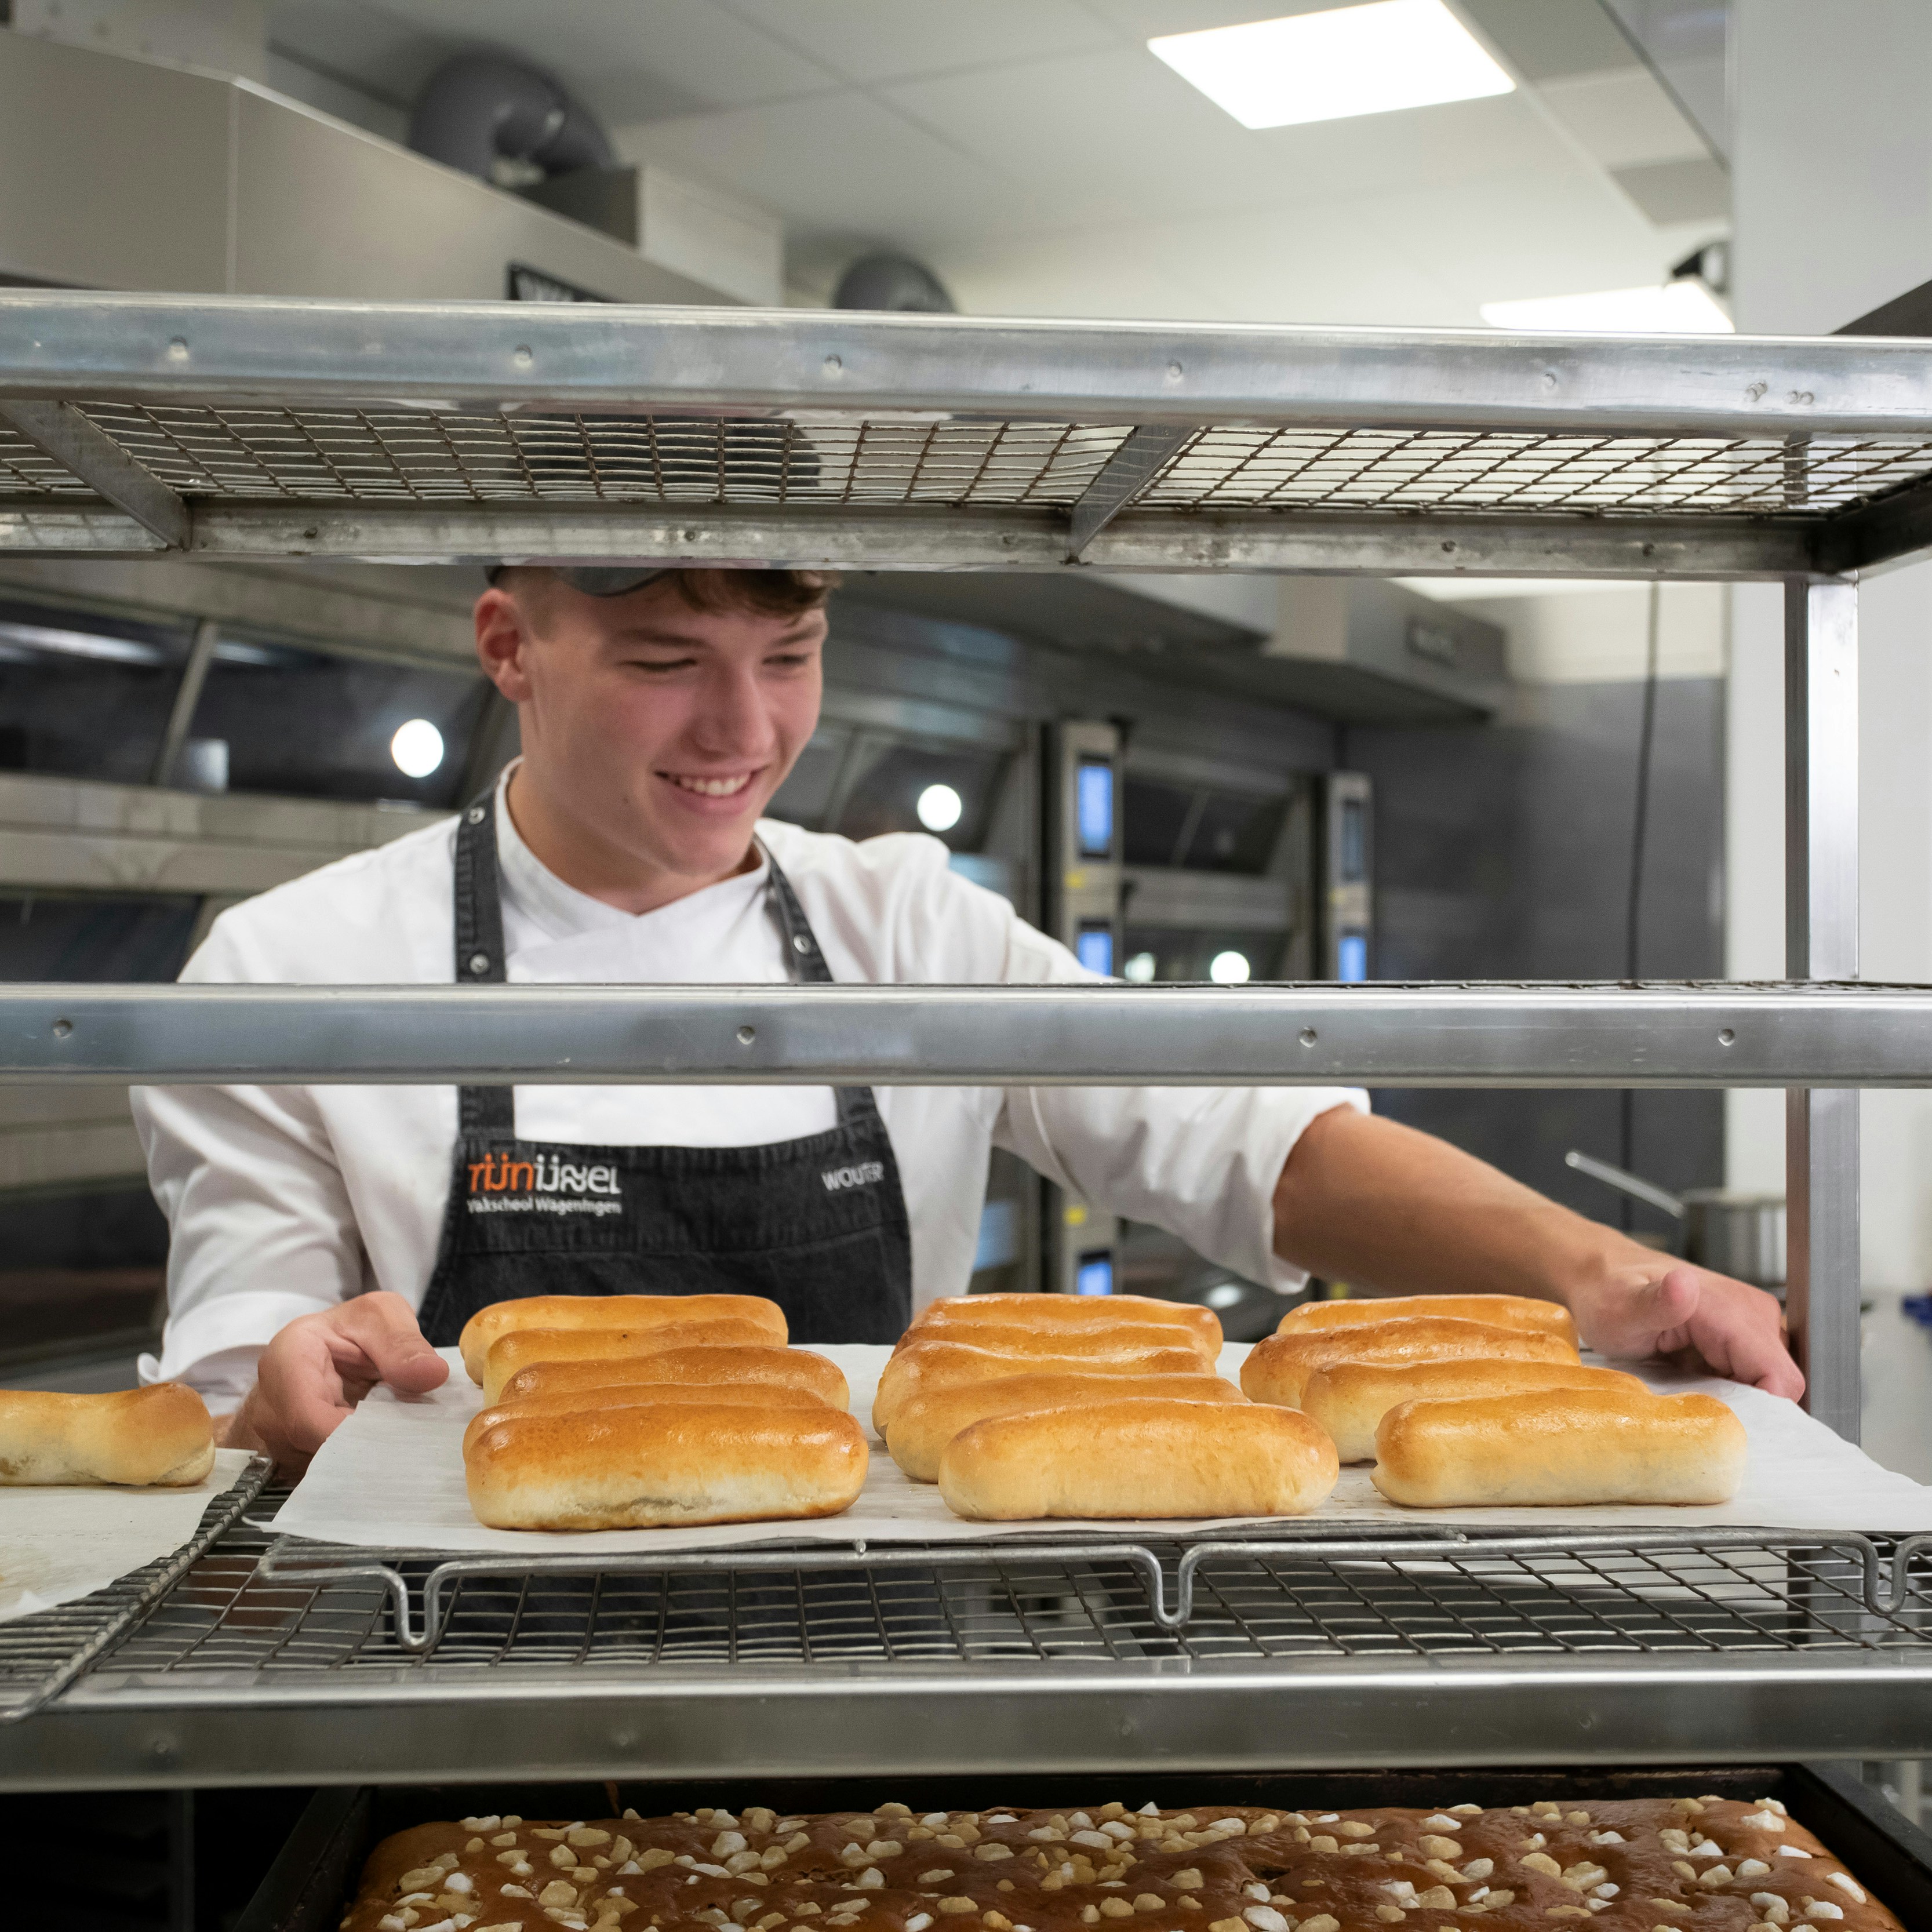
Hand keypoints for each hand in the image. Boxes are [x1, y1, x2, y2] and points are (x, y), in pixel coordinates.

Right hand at [217, 1291, 448, 1473]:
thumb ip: (403, 1344)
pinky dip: (357, 1467)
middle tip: (411, 1447)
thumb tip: (433, 1375)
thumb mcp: (381, 1317)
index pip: (307, 1417)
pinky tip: (384, 1454)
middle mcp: (270, 1406)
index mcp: (285, 1361)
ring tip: (400, 1446)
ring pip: (318, 1467)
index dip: (352, 1436)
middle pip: (312, 1448)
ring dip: (362, 1461)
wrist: (330, 1347)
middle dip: (365, 1451)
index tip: (396, 1438)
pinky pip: (322, 1474)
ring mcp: (276, 1438)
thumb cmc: (352, 1330)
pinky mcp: (292, 1457)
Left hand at [1568, 1260, 1802, 1399]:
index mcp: (1732, 1309)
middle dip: (1747, 1406)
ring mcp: (1753, 1323)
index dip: (1761, 1410)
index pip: (1782, 1378)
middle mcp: (1753, 1312)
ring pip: (1770, 1383)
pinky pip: (1756, 1376)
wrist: (1604, 1279)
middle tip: (1694, 1403)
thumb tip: (1683, 1283)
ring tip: (1690, 1387)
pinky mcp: (1746, 1335)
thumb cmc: (1609, 1296)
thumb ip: (1655, 1302)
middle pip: (1780, 1385)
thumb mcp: (1621, 1308)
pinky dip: (1731, 1387)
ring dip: (1738, 1397)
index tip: (1722, 1420)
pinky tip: (1695, 1379)